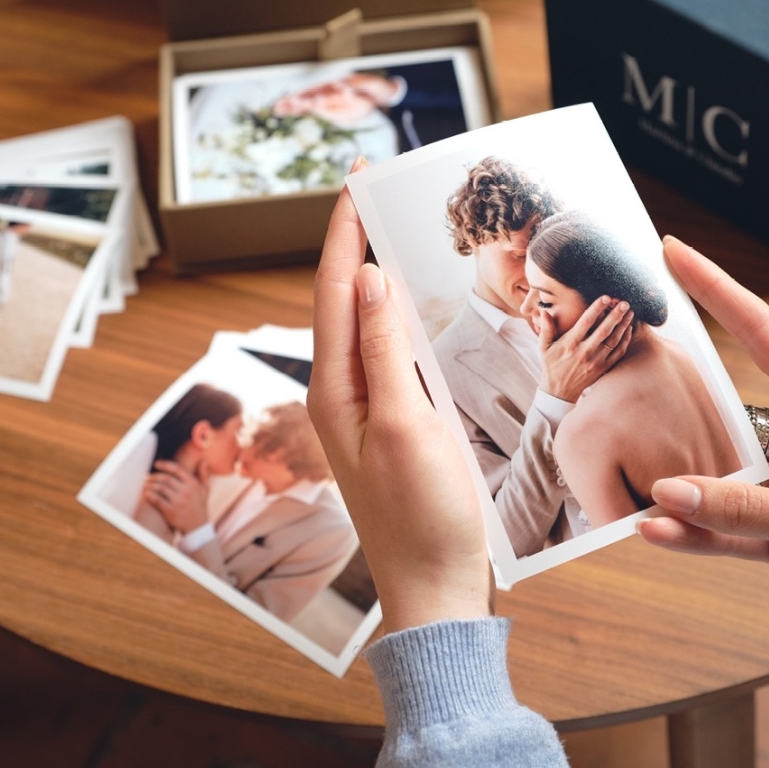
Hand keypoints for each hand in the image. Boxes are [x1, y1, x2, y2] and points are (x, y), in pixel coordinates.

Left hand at [142, 460, 209, 533]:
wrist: (197, 526)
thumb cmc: (200, 506)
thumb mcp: (204, 490)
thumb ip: (203, 475)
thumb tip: (203, 461)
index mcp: (193, 484)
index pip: (177, 469)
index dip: (165, 465)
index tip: (156, 464)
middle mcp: (186, 491)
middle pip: (166, 478)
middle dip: (154, 476)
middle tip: (148, 476)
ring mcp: (178, 501)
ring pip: (160, 488)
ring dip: (150, 485)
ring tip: (145, 484)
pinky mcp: (171, 511)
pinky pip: (157, 500)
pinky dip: (150, 495)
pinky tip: (146, 493)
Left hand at [307, 179, 492, 632]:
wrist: (436, 586)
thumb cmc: (422, 514)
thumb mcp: (405, 424)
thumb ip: (383, 350)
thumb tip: (366, 278)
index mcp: (336, 389)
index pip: (332, 291)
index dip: (341, 233)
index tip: (353, 181)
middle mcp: (343, 393)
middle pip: (342, 301)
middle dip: (352, 243)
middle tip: (371, 192)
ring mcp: (366, 409)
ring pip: (363, 325)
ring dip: (372, 276)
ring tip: (387, 233)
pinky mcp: (393, 422)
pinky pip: (387, 353)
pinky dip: (396, 317)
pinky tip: (411, 306)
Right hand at [538, 298, 633, 401]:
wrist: (559, 391)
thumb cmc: (551, 365)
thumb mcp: (544, 347)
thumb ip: (546, 329)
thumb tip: (544, 311)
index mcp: (570, 344)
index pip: (585, 322)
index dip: (596, 308)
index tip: (606, 297)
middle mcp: (584, 352)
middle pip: (604, 330)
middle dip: (615, 315)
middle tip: (624, 303)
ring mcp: (596, 361)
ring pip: (613, 341)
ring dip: (623, 325)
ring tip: (630, 312)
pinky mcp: (603, 368)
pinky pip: (618, 353)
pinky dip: (625, 340)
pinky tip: (628, 329)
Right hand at [637, 237, 768, 647]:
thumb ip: (747, 510)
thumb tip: (670, 494)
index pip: (761, 332)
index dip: (717, 290)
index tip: (674, 254)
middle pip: (720, 406)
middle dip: (672, 397)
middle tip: (621, 378)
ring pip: (714, 475)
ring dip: (678, 488)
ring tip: (634, 496)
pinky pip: (723, 525)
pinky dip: (692, 531)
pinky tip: (659, 533)